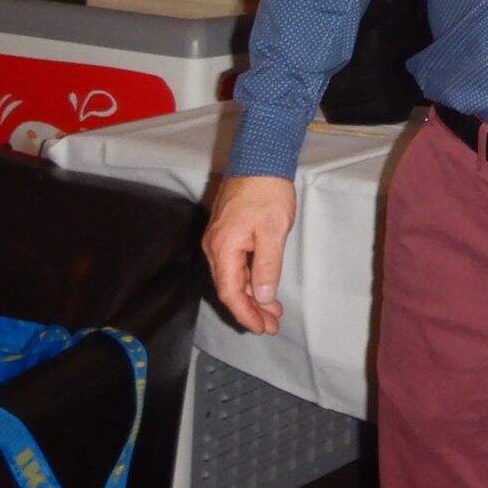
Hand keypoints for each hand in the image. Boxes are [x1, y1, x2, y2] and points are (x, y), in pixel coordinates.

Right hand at [204, 174, 295, 334]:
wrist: (260, 159)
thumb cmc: (267, 193)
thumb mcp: (273, 232)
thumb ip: (266, 266)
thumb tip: (263, 296)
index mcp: (223, 248)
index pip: (230, 292)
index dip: (246, 313)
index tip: (262, 328)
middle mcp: (214, 247)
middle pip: (230, 288)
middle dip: (251, 309)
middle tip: (272, 324)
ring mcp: (219, 240)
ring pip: (233, 278)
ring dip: (252, 296)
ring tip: (273, 311)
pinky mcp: (227, 233)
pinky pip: (235, 265)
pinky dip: (251, 279)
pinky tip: (264, 286)